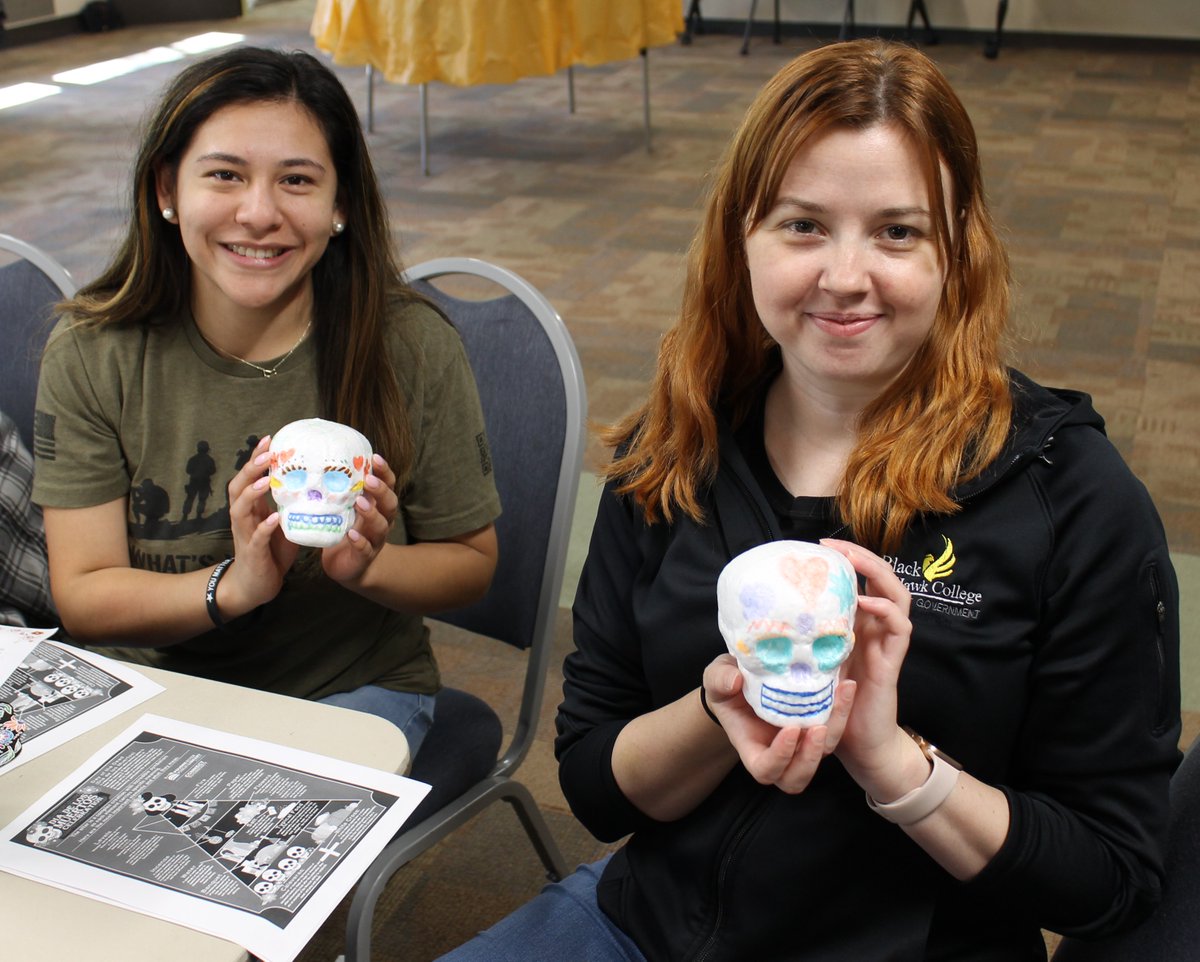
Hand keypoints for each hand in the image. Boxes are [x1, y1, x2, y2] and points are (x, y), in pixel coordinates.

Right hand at [224, 435, 297, 611]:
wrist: (255, 586)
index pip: (249, 478)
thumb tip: (319, 486)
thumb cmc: (270, 552)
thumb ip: (293, 506)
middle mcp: (243, 518)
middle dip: (250, 469)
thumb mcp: (283, 524)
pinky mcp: (252, 553)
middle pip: (237, 487)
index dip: (256, 459)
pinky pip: (256, 538)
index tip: (269, 439)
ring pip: (240, 509)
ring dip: (253, 493)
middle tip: (266, 454)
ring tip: (266, 480)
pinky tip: (274, 518)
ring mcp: (245, 535)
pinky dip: (264, 527)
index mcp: (251, 509)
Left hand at [322, 454, 399, 584]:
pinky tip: (351, 535)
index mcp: (378, 506)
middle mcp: (382, 521)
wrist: (348, 566)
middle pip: (390, 504)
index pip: (388, 485)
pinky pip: (366, 549)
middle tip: (369, 480)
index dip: (384, 472)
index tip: (375, 458)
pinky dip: (360, 541)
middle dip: (381, 491)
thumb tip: (316, 464)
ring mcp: (375, 540)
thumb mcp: (344, 509)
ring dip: (372, 513)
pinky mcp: (364, 557)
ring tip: (360, 503)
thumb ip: (340, 491)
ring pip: (381, 526)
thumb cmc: (345, 531)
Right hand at [702, 653, 854, 793]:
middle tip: (818, 729)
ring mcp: (800, 742)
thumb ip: (720, 679)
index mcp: (751, 747)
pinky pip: (835, 730)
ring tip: (839, 701)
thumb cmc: (727, 684)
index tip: (789, 729)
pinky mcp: (816, 725)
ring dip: (834, 732)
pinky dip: (842, 712)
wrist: (745, 676)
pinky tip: (846, 687)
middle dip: (809, 757)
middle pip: (797, 777)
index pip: (765, 769)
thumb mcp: (716, 677)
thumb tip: (734, 681)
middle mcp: (779, 752)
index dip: (779, 757)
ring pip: (822, 754)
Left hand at [820, 538, 913, 787]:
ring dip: (877, 574)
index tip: (819, 545)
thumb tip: (759, 613)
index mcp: (856, 624)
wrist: (855, 745)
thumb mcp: (807, 661)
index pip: (860, 579)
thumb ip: (796, 638)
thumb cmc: (828, 702)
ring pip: (898, 595)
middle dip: (861, 556)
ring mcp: (886, 642)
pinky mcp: (892, 661)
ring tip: (853, 563)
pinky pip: (900, 627)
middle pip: (882, 578)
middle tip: (834, 546)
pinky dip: (885, 609)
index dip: (846, 557)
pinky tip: (865, 603)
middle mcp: (874, 628)